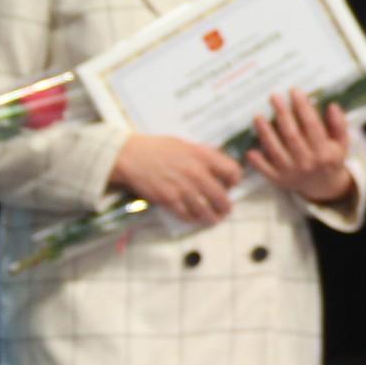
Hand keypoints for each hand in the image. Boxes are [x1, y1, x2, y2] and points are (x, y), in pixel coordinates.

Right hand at [112, 133, 242, 225]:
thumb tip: (218, 164)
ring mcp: (182, 188)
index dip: (234, 180)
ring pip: (205, 210)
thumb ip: (204, 154)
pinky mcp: (168, 200)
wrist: (131, 156)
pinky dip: (192, 218)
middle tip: (226, 210)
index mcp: (203, 156)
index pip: (232, 171)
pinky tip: (194, 218)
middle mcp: (196, 173)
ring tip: (214, 220)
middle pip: (221, 196)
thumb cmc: (158, 148)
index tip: (231, 185)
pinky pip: (186, 214)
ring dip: (212, 217)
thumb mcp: (186, 144)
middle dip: (225, 206)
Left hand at [244, 91, 356, 204]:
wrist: (323, 187)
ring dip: (265, 133)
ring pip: (275, 150)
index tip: (295, 91)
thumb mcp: (342, 143)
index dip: (302, 107)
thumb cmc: (330, 158)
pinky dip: (257, 161)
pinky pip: (265, 170)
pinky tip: (250, 149)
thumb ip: (339, 125)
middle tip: (274, 96)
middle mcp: (307, 162)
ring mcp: (291, 172)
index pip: (311, 125)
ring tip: (258, 116)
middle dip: (282, 113)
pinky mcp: (279, 180)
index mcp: (324, 152)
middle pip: (291, 134)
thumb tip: (332, 106)